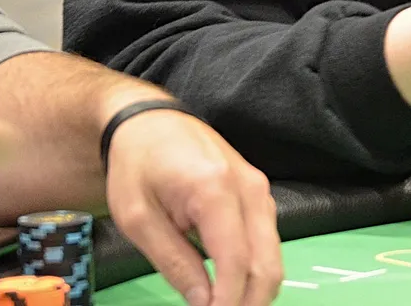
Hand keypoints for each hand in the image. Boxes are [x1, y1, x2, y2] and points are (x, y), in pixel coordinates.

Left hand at [105, 108, 282, 305]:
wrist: (151, 122)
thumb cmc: (137, 167)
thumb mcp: (138, 219)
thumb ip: (174, 262)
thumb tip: (204, 303)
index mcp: (215, 191)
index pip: (236, 264)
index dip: (228, 304)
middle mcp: (250, 190)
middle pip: (267, 266)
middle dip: (247, 304)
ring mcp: (260, 190)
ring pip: (273, 257)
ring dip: (253, 292)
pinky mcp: (259, 193)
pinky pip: (267, 243)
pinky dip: (254, 272)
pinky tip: (229, 287)